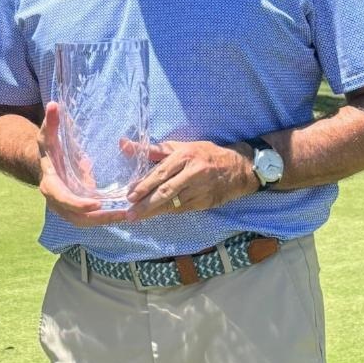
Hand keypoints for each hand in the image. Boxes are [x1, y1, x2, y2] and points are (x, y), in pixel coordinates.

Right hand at [37, 101, 134, 226]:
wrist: (43, 164)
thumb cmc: (49, 149)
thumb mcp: (48, 135)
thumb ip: (51, 122)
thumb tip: (53, 104)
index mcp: (50, 184)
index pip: (63, 199)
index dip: (78, 203)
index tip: (97, 203)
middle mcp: (56, 201)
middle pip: (77, 217)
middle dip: (99, 218)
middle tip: (121, 214)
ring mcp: (65, 209)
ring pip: (84, 222)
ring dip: (105, 221)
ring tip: (127, 216)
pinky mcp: (74, 211)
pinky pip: (89, 220)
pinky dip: (104, 219)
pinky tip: (123, 214)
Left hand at [122, 138, 254, 218]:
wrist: (239, 169)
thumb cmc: (205, 154)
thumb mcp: (182, 147)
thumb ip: (153, 150)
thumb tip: (124, 145)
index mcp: (185, 156)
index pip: (161, 173)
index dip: (145, 185)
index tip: (130, 195)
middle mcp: (193, 173)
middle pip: (166, 191)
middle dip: (146, 203)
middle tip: (130, 213)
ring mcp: (200, 189)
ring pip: (173, 203)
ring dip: (154, 211)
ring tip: (137, 217)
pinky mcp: (205, 202)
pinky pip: (182, 209)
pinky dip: (168, 212)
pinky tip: (155, 215)